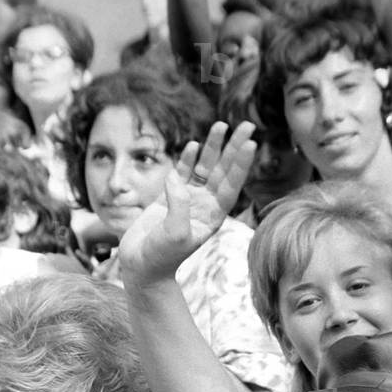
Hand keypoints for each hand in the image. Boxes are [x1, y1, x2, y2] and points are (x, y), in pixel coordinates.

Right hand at [119, 120, 255, 288]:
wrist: (141, 266)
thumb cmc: (161, 256)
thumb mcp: (174, 233)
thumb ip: (178, 204)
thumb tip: (176, 177)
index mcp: (213, 216)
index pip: (231, 186)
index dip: (240, 164)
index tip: (250, 144)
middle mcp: (205, 205)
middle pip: (223, 171)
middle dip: (234, 148)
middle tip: (247, 125)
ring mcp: (188, 200)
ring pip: (205, 168)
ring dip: (213, 147)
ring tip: (221, 125)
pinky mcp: (169, 197)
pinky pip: (183, 173)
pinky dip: (188, 159)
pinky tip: (194, 145)